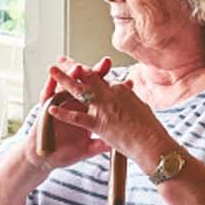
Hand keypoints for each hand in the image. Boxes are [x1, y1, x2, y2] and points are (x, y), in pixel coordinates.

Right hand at [25, 56, 113, 171]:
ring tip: (78, 67)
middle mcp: (74, 103)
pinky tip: (52, 76)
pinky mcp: (45, 108)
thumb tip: (118, 143)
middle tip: (106, 63)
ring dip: (72, 75)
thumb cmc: (65, 153)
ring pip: (68, 85)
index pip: (104, 96)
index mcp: (87, 111)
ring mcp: (59, 104)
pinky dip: (50, 85)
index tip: (129, 83)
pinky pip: (47, 94)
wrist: (44, 158)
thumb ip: (101, 144)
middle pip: (87, 84)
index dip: (116, 90)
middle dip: (96, 72)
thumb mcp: (87, 149)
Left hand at [42, 58, 169, 167]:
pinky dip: (63, 113)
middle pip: (89, 76)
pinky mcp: (99, 124)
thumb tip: (125, 93)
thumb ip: (129, 101)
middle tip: (62, 60)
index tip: (82, 70)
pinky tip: (50, 108)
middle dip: (74, 67)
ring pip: (79, 90)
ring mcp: (104, 108)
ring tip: (52, 70)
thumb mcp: (141, 108)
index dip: (91, 74)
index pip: (102, 80)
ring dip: (64, 79)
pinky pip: (76, 117)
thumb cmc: (151, 131)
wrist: (154, 144)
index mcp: (121, 91)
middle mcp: (111, 95)